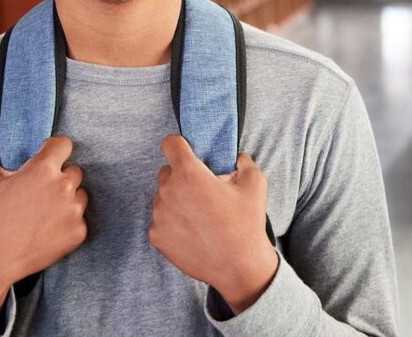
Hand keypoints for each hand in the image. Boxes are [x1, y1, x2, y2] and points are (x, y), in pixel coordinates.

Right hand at [0, 136, 88, 319]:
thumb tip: (6, 155)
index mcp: (43, 169)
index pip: (64, 145)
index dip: (54, 149)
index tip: (48, 156)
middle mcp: (63, 187)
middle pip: (74, 171)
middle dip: (59, 177)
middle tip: (39, 192)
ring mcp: (73, 211)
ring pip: (79, 195)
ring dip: (67, 199)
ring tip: (42, 212)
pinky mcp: (78, 232)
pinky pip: (78, 219)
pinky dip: (66, 222)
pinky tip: (46, 229)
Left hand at [149, 135, 278, 312]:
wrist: (238, 267)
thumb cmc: (246, 223)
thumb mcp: (255, 183)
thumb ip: (243, 162)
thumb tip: (236, 159)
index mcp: (189, 174)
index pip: (170, 144)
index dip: (179, 145)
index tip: (187, 153)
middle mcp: (168, 192)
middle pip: (166, 172)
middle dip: (182, 177)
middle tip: (203, 192)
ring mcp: (159, 215)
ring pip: (163, 197)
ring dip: (176, 200)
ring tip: (200, 216)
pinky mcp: (156, 236)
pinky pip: (160, 220)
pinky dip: (173, 222)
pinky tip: (193, 231)